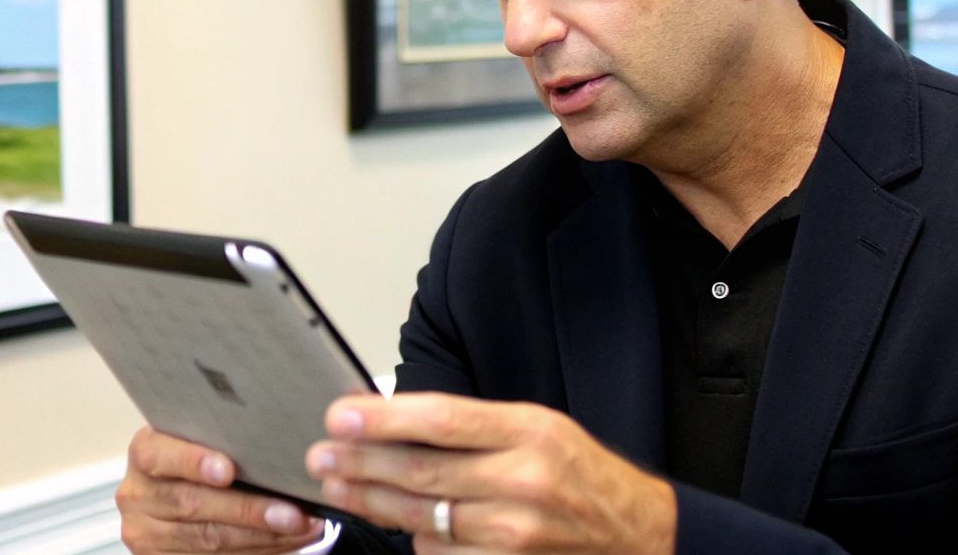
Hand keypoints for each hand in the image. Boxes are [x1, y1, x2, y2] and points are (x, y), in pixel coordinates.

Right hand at [118, 426, 327, 553]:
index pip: (159, 456)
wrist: (171, 497)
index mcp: (145, 452)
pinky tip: (286, 541)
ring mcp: (147, 532)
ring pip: (207, 539)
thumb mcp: (194, 439)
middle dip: (248, 509)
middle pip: (192, 504)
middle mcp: (139, 494)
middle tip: (292, 512)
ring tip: (300, 527)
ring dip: (261, 536)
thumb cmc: (196, 457)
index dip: (193, 462)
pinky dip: (257, 550)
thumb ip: (219, 437)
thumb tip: (275, 440)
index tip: (228, 470)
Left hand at [306, 394, 675, 552]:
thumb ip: (474, 426)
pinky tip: (401, 527)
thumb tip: (394, 420)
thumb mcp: (538, 428)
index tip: (340, 416)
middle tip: (319, 457)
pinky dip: (417, 543)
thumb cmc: (580, 475)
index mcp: (530, 431)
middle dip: (359, 464)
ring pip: (423, 521)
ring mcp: (518, 534)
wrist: (638, 536)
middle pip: (421, 472)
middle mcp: (524, 482)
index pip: (441, 418)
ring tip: (340, 489)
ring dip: (373, 506)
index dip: (382, 418)